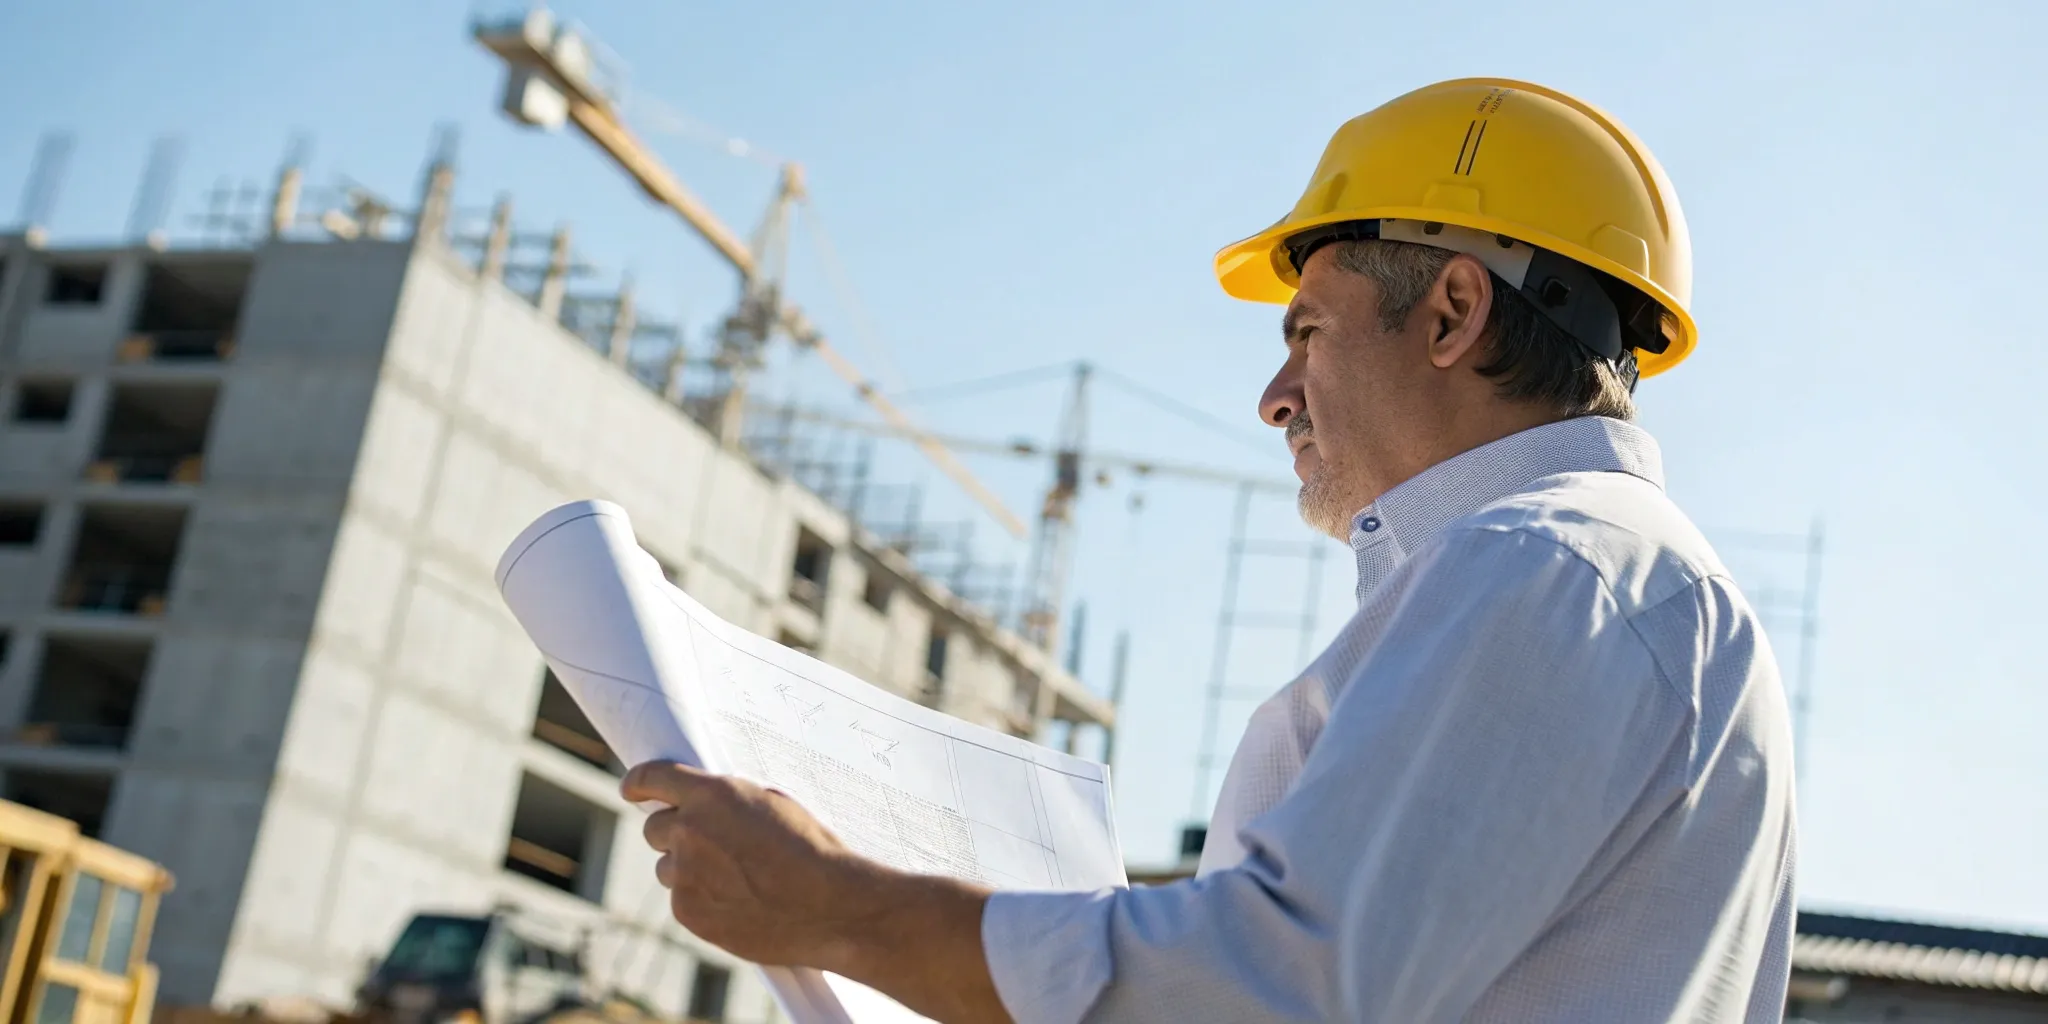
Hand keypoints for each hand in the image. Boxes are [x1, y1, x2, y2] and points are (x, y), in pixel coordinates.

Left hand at [622, 761, 882, 970]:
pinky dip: (703, 901)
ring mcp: (685, 874)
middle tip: (705, 845)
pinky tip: (739, 904)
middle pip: (655, 829)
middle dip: (674, 833)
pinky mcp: (688, 911)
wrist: (831, 906)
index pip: (651, 779)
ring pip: (669, 868)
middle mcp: (689, 830)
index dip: (637, 784)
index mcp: (711, 794)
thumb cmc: (812, 850)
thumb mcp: (772, 806)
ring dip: (689, 870)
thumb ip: (728, 802)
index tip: (631, 790)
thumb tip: (703, 805)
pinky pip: (684, 901)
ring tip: (735, 880)